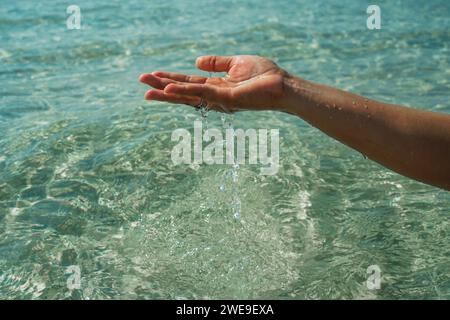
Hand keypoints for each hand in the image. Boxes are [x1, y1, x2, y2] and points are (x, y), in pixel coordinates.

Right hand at [139, 55, 288, 112]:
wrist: (283, 84)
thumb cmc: (264, 75)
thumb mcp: (236, 63)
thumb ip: (216, 63)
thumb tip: (196, 61)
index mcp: (216, 87)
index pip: (189, 83)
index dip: (171, 79)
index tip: (153, 75)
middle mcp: (215, 97)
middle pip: (184, 92)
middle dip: (162, 89)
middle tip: (141, 84)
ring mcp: (219, 101)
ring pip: (188, 96)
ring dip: (166, 93)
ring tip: (147, 91)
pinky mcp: (226, 100)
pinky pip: (201, 94)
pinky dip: (184, 92)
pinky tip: (168, 90)